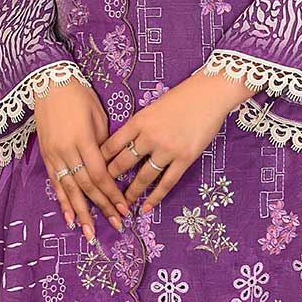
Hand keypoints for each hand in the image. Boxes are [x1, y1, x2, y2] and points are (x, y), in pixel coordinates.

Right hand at [34, 78, 131, 240]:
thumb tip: (111, 168)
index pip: (100, 175)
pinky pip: (55, 184)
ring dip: (81, 213)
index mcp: (83, 141)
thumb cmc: (80, 97)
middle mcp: (66, 151)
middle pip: (86, 187)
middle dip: (102, 208)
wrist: (49, 83)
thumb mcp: (98, 118)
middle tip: (116, 226)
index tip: (125, 208)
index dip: (112, 195)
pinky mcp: (46, 156)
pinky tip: (69, 219)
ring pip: (69, 190)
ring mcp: (54, 155)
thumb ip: (104, 145)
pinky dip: (62, 202)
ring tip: (90, 233)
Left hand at [102, 70, 248, 211]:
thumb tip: (124, 145)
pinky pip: (167, 182)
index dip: (99, 161)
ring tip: (124, 204)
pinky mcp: (185, 158)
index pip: (111, 145)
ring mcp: (168, 149)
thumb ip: (139, 126)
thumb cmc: (182, 98)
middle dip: (111, 180)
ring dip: (132, 192)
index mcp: (139, 121)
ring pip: (144, 176)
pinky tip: (147, 207)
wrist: (210, 94)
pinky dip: (155, 197)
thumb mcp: (153, 108)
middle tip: (103, 193)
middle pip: (123, 163)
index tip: (91, 172)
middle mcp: (150, 136)